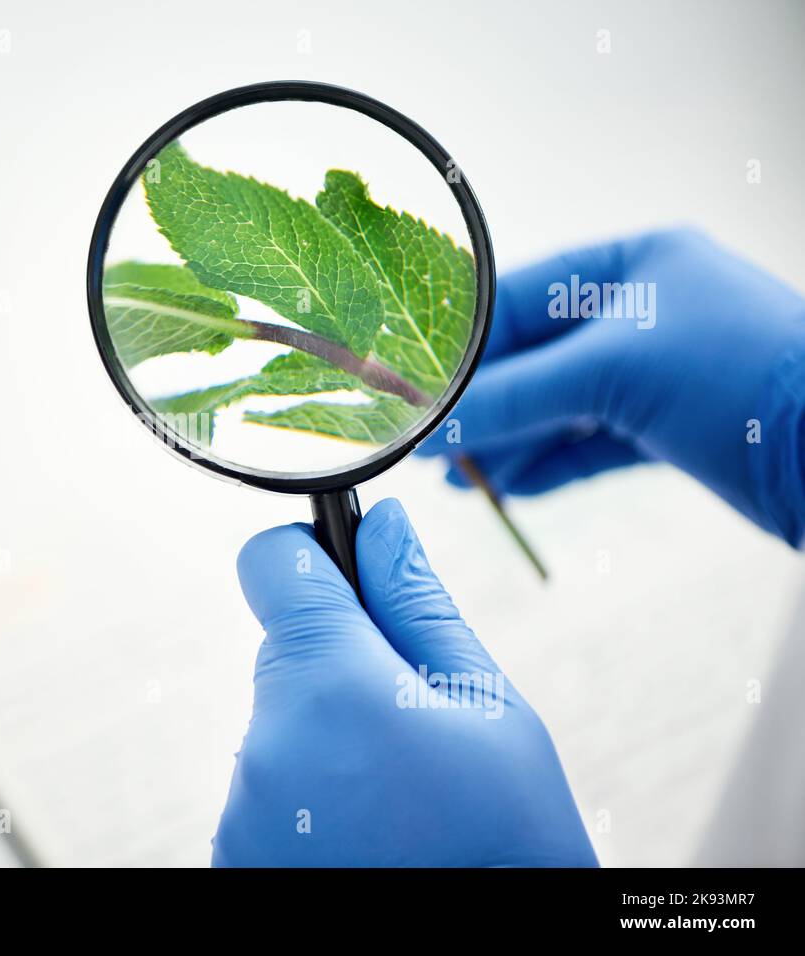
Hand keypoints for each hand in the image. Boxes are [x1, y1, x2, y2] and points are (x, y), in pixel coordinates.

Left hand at [212, 499, 596, 866]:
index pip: (271, 563)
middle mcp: (265, 741)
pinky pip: (269, 787)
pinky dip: (311, 794)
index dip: (312, 558)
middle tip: (416, 727)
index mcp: (329, 684)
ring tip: (400, 795)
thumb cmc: (505, 844)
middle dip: (343, 667)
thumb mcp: (490, 713)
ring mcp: (243, 808)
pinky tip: (370, 833)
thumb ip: (421, 607)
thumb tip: (383, 525)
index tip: (347, 582)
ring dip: (328, 736)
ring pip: (280, 723)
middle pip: (285, 651)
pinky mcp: (235, 854)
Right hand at [419, 228, 804, 543]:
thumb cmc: (746, 377)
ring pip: (557, 406)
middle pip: (533, 358)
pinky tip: (505, 488)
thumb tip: (430, 428)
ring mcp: (658, 372)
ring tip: (455, 478)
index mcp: (635, 263)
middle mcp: (644, 312)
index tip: (412, 390)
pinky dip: (547, 465)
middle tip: (427, 443)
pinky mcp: (670, 430)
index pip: (518, 300)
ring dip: (506, 443)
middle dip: (479, 405)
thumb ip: (512, 398)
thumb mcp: (612, 372)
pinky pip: (588, 443)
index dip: (460, 348)